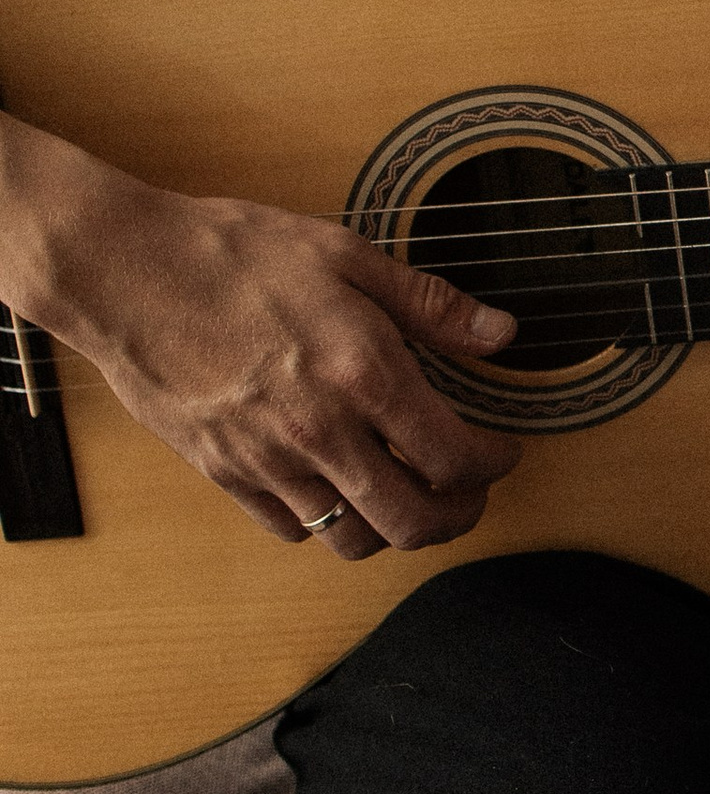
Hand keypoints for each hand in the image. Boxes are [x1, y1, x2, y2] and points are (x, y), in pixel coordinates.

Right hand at [2, 121, 519, 559]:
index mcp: (361, 373)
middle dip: (458, 515)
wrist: (125, 270)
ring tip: (410, 493)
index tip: (501, 450)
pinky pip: (291, 529)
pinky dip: (327, 522)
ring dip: (394, 527)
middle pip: (413, 523)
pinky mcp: (223, 473)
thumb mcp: (346, 256)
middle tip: (469, 490)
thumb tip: (500, 334)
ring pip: (353, 540)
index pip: (454, 457)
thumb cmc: (231, 254)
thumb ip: (431, 305)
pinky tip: (340, 484)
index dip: (494, 464)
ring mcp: (267, 461)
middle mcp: (319, 431)